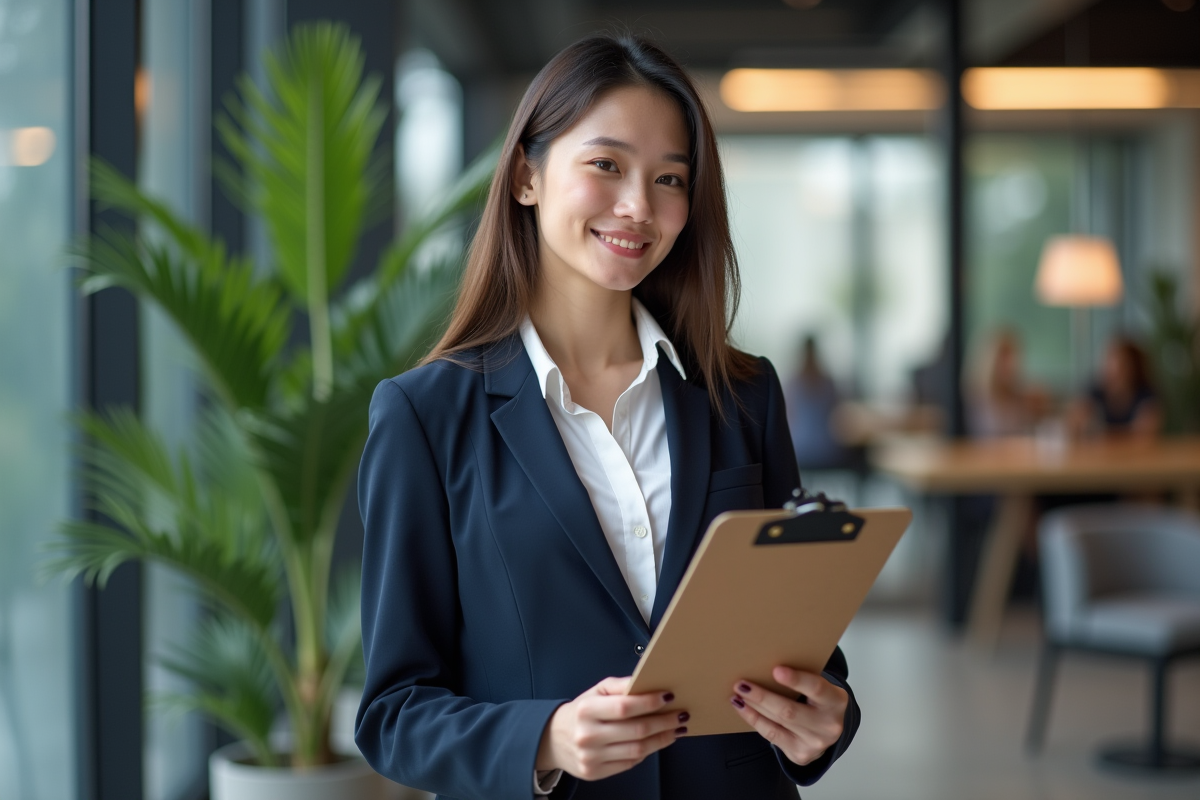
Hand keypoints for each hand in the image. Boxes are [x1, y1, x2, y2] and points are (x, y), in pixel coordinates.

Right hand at [536, 676, 686, 780]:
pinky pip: (630, 763)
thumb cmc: (582, 712)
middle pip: (636, 731)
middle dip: (664, 722)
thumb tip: (648, 682)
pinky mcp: (595, 773)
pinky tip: (658, 742)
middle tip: (681, 715)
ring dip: (662, 739)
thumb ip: (620, 686)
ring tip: (676, 729)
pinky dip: (648, 752)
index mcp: (586, 710)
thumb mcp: (595, 692)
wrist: (554, 739)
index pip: (625, 707)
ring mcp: (591, 757)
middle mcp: (587, 735)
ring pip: (637, 750)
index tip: (668, 697)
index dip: (650, 702)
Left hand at [730, 666, 847, 765]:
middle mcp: (828, 725)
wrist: (827, 731)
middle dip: (762, 697)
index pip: (816, 689)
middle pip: (790, 710)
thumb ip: (802, 678)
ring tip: (737, 695)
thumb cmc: (817, 700)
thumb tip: (765, 664)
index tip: (776, 670)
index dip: (796, 680)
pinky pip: (772, 735)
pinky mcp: (800, 754)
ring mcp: (815, 743)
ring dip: (753, 707)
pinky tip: (742, 708)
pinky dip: (754, 720)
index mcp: (836, 701)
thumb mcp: (819, 688)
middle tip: (741, 684)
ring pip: (777, 723)